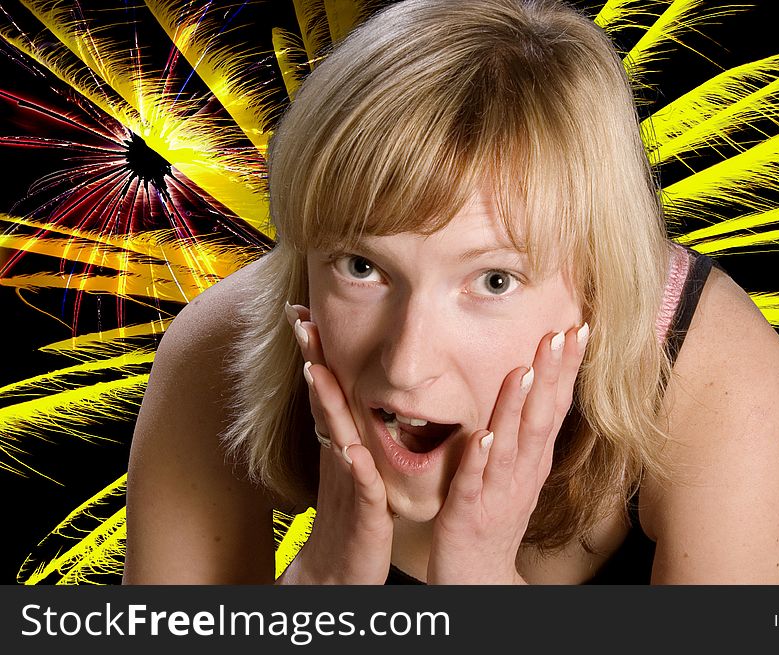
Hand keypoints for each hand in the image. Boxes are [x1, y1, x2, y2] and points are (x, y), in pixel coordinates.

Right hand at [279, 303, 393, 584]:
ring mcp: (348, 481)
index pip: (326, 390)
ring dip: (325, 403)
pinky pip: (362, 486)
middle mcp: (338, 455)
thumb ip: (345, 434)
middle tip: (298, 319)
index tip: (303, 313)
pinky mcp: (365, 511)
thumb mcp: (346, 469)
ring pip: (337, 435)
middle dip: (311, 360)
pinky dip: (355, 467)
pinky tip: (351, 449)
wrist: (340, 573)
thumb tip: (341, 402)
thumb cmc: (349, 518)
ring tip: (313, 369)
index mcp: (339, 442)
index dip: (315, 353)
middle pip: (323, 401)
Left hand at [427, 322, 588, 583]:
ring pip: (510, 445)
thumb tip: (536, 388)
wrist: (479, 577)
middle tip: (560, 334)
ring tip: (525, 371)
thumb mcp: (519, 472)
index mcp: (533, 461)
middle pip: (540, 419)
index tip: (576, 330)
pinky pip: (474, 482)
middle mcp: (522, 473)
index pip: (554, 407)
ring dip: (517, 408)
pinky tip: (485, 436)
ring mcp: (497, 493)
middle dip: (551, 376)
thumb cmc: (495, 519)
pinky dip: (481, 459)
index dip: (566, 370)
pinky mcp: (468, 512)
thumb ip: (524, 433)